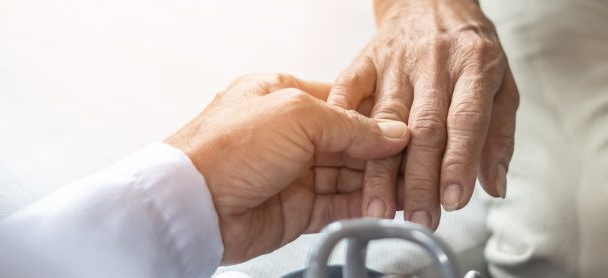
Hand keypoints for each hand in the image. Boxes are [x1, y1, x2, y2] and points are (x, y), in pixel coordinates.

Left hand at [165, 74, 408, 263]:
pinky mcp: (297, 208)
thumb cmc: (225, 149)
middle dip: (383, 154)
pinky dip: (363, 206)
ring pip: (349, 176)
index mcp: (285, 97)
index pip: (346, 105)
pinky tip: (386, 206)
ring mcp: (294, 172)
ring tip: (409, 187)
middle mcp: (290, 134)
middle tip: (415, 162)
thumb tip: (389, 131)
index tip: (408, 129)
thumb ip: (349, 123)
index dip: (379, 118)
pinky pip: (339, 205)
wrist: (192, 206)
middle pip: (351, 143)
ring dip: (378, 183)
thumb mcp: (296, 114)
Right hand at [327, 0, 518, 228]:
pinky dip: (341, 120)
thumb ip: (500, 135)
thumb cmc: (468, 46)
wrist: (432, 0)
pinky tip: (338, 154)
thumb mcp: (502, 84)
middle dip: (420, 180)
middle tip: (419, 218)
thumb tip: (495, 186)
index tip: (454, 200)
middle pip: (425, 128)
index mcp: (473, 66)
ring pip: (385, 119)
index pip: (466, 120)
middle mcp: (433, 63)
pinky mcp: (365, 60)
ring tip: (378, 205)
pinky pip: (348, 89)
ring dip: (380, 167)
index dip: (459, 162)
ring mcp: (395, 61)